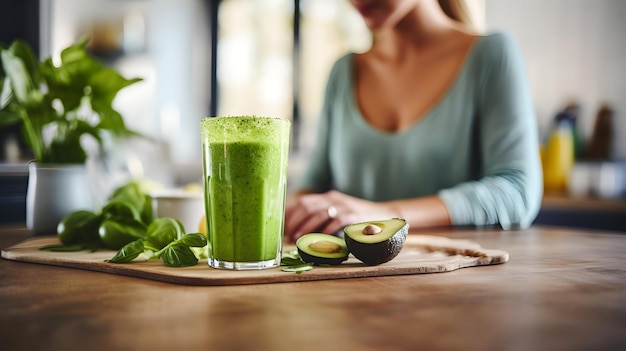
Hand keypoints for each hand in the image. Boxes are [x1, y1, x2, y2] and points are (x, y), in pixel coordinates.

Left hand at [284, 190, 398, 241]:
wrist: (385, 215)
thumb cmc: (357, 218)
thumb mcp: (339, 211)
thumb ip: (323, 216)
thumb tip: (299, 230)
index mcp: (328, 197)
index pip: (303, 201)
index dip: (290, 214)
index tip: (282, 226)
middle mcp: (334, 199)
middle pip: (307, 206)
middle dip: (294, 221)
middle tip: (288, 235)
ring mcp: (345, 206)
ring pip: (319, 213)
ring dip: (305, 227)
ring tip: (298, 238)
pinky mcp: (355, 216)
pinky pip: (337, 221)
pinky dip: (326, 230)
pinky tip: (319, 238)